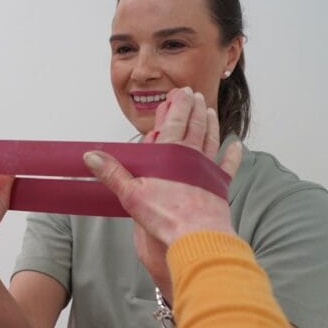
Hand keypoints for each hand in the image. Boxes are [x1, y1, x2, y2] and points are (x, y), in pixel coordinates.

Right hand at [131, 87, 236, 300]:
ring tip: (210, 112)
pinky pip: (227, 165)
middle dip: (194, 108)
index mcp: (171, 153)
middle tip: (195, 95)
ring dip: (211, 124)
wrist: (195, 236)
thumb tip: (91, 155)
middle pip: (195, 125)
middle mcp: (192, 156)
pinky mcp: (219, 186)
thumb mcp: (130, 193)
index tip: (179, 92)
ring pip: (211, 139)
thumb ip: (112, 172)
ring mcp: (208, 169)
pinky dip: (232, 154)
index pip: (175, 121)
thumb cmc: (164, 215)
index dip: (178, 104)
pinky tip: (236, 146)